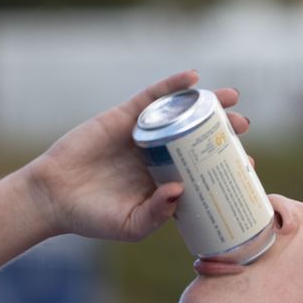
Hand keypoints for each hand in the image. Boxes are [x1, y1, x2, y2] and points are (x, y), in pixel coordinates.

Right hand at [22, 71, 249, 242]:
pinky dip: (171, 85)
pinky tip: (192, 77)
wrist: (53, 197)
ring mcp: (142, 136)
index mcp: (166, 183)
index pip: (204, 171)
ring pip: (180, 114)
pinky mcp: (123, 118)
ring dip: (206, 103)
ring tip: (232, 96)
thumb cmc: (93, 218)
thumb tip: (180, 190)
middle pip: (198, 138)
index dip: (226, 166)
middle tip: (244, 126)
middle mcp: (159, 157)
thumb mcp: (130, 225)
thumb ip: (156, 214)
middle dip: (223, 131)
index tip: (249, 165)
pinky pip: (152, 97)